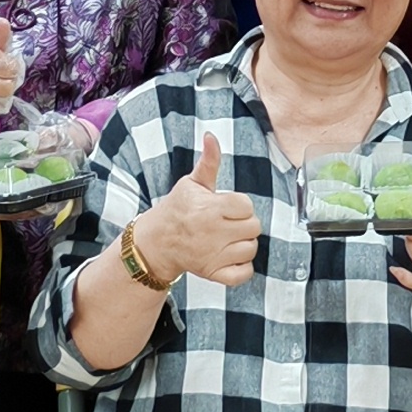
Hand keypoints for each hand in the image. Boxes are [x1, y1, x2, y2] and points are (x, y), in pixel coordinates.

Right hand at [131, 132, 260, 286]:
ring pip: (251, 249)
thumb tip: (211, 137)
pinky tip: (232, 256)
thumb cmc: (177, 210)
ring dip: (244, 244)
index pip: (247, 206)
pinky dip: (243, 267)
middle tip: (229, 222)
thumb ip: (209, 162)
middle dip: (244, 223)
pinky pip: (244, 273)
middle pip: (254, 227)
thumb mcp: (192, 183)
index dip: (240, 205)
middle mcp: (213, 233)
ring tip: (228, 238)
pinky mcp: (213, 273)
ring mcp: (214, 255)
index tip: (228, 207)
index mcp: (210, 209)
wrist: (157, 241)